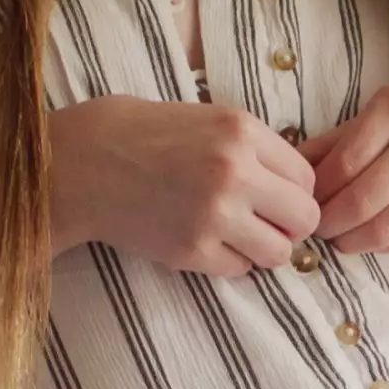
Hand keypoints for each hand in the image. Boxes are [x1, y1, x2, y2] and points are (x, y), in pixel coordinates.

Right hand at [49, 92, 323, 273]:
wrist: (82, 162)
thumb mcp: (207, 118)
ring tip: (238, 235)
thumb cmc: (141, 134)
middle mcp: (234, 173)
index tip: (275, 196)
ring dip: (263, 248)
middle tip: (266, 222)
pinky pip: (239, 269)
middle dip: (289, 224)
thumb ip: (253, 148)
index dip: (294, 191)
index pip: (306, 178)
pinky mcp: (191, 250)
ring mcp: (214, 215)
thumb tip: (294, 186)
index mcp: (242, 132)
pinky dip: (229, 261)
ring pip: (278, 252)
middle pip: (304, 218)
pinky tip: (206, 241)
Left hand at [302, 81, 388, 256]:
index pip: (344, 162)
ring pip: (384, 226)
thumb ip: (334, 141)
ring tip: (338, 239)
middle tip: (317, 229)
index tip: (305, 203)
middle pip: (362, 198)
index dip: (317, 192)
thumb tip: (288, 170)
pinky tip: (369, 238)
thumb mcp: (380, 116)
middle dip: (330, 222)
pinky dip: (381, 245)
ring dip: (351, 241)